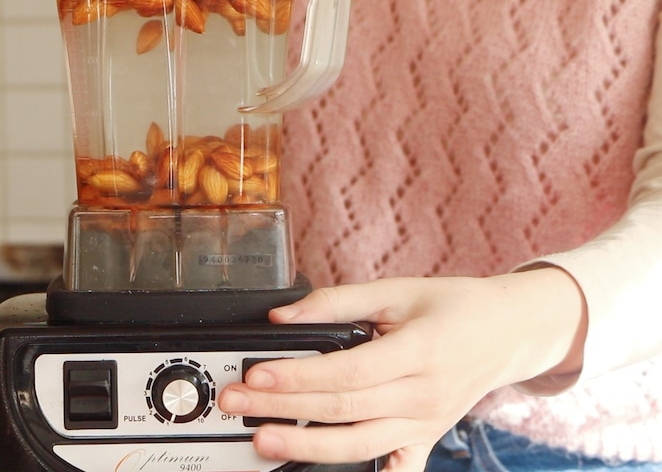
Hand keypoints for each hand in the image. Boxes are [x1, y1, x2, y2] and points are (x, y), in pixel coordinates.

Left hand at [217, 269, 586, 470]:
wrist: (508, 332)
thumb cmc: (454, 307)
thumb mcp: (398, 290)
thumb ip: (337, 300)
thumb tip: (284, 316)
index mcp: (418, 352)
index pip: (347, 372)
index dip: (298, 376)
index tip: (257, 374)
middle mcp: (422, 396)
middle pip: (342, 409)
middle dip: (282, 408)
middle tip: (236, 402)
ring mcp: (425, 424)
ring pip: (359, 446)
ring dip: (306, 448)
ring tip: (262, 440)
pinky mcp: (425, 439)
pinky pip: (398, 471)